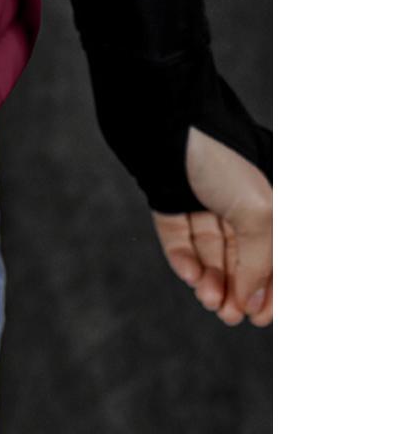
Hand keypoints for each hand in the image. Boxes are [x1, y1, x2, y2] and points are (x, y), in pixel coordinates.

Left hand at [151, 125, 271, 326]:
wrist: (164, 117)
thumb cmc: (219, 155)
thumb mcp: (258, 212)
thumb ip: (260, 260)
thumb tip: (252, 302)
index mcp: (264, 205)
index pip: (271, 258)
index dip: (268, 291)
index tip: (258, 318)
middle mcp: (234, 204)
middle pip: (238, 261)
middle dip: (235, 292)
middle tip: (227, 315)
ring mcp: (200, 201)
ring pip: (208, 254)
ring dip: (210, 282)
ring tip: (208, 297)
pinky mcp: (169, 199)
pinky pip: (178, 238)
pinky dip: (183, 260)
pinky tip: (190, 274)